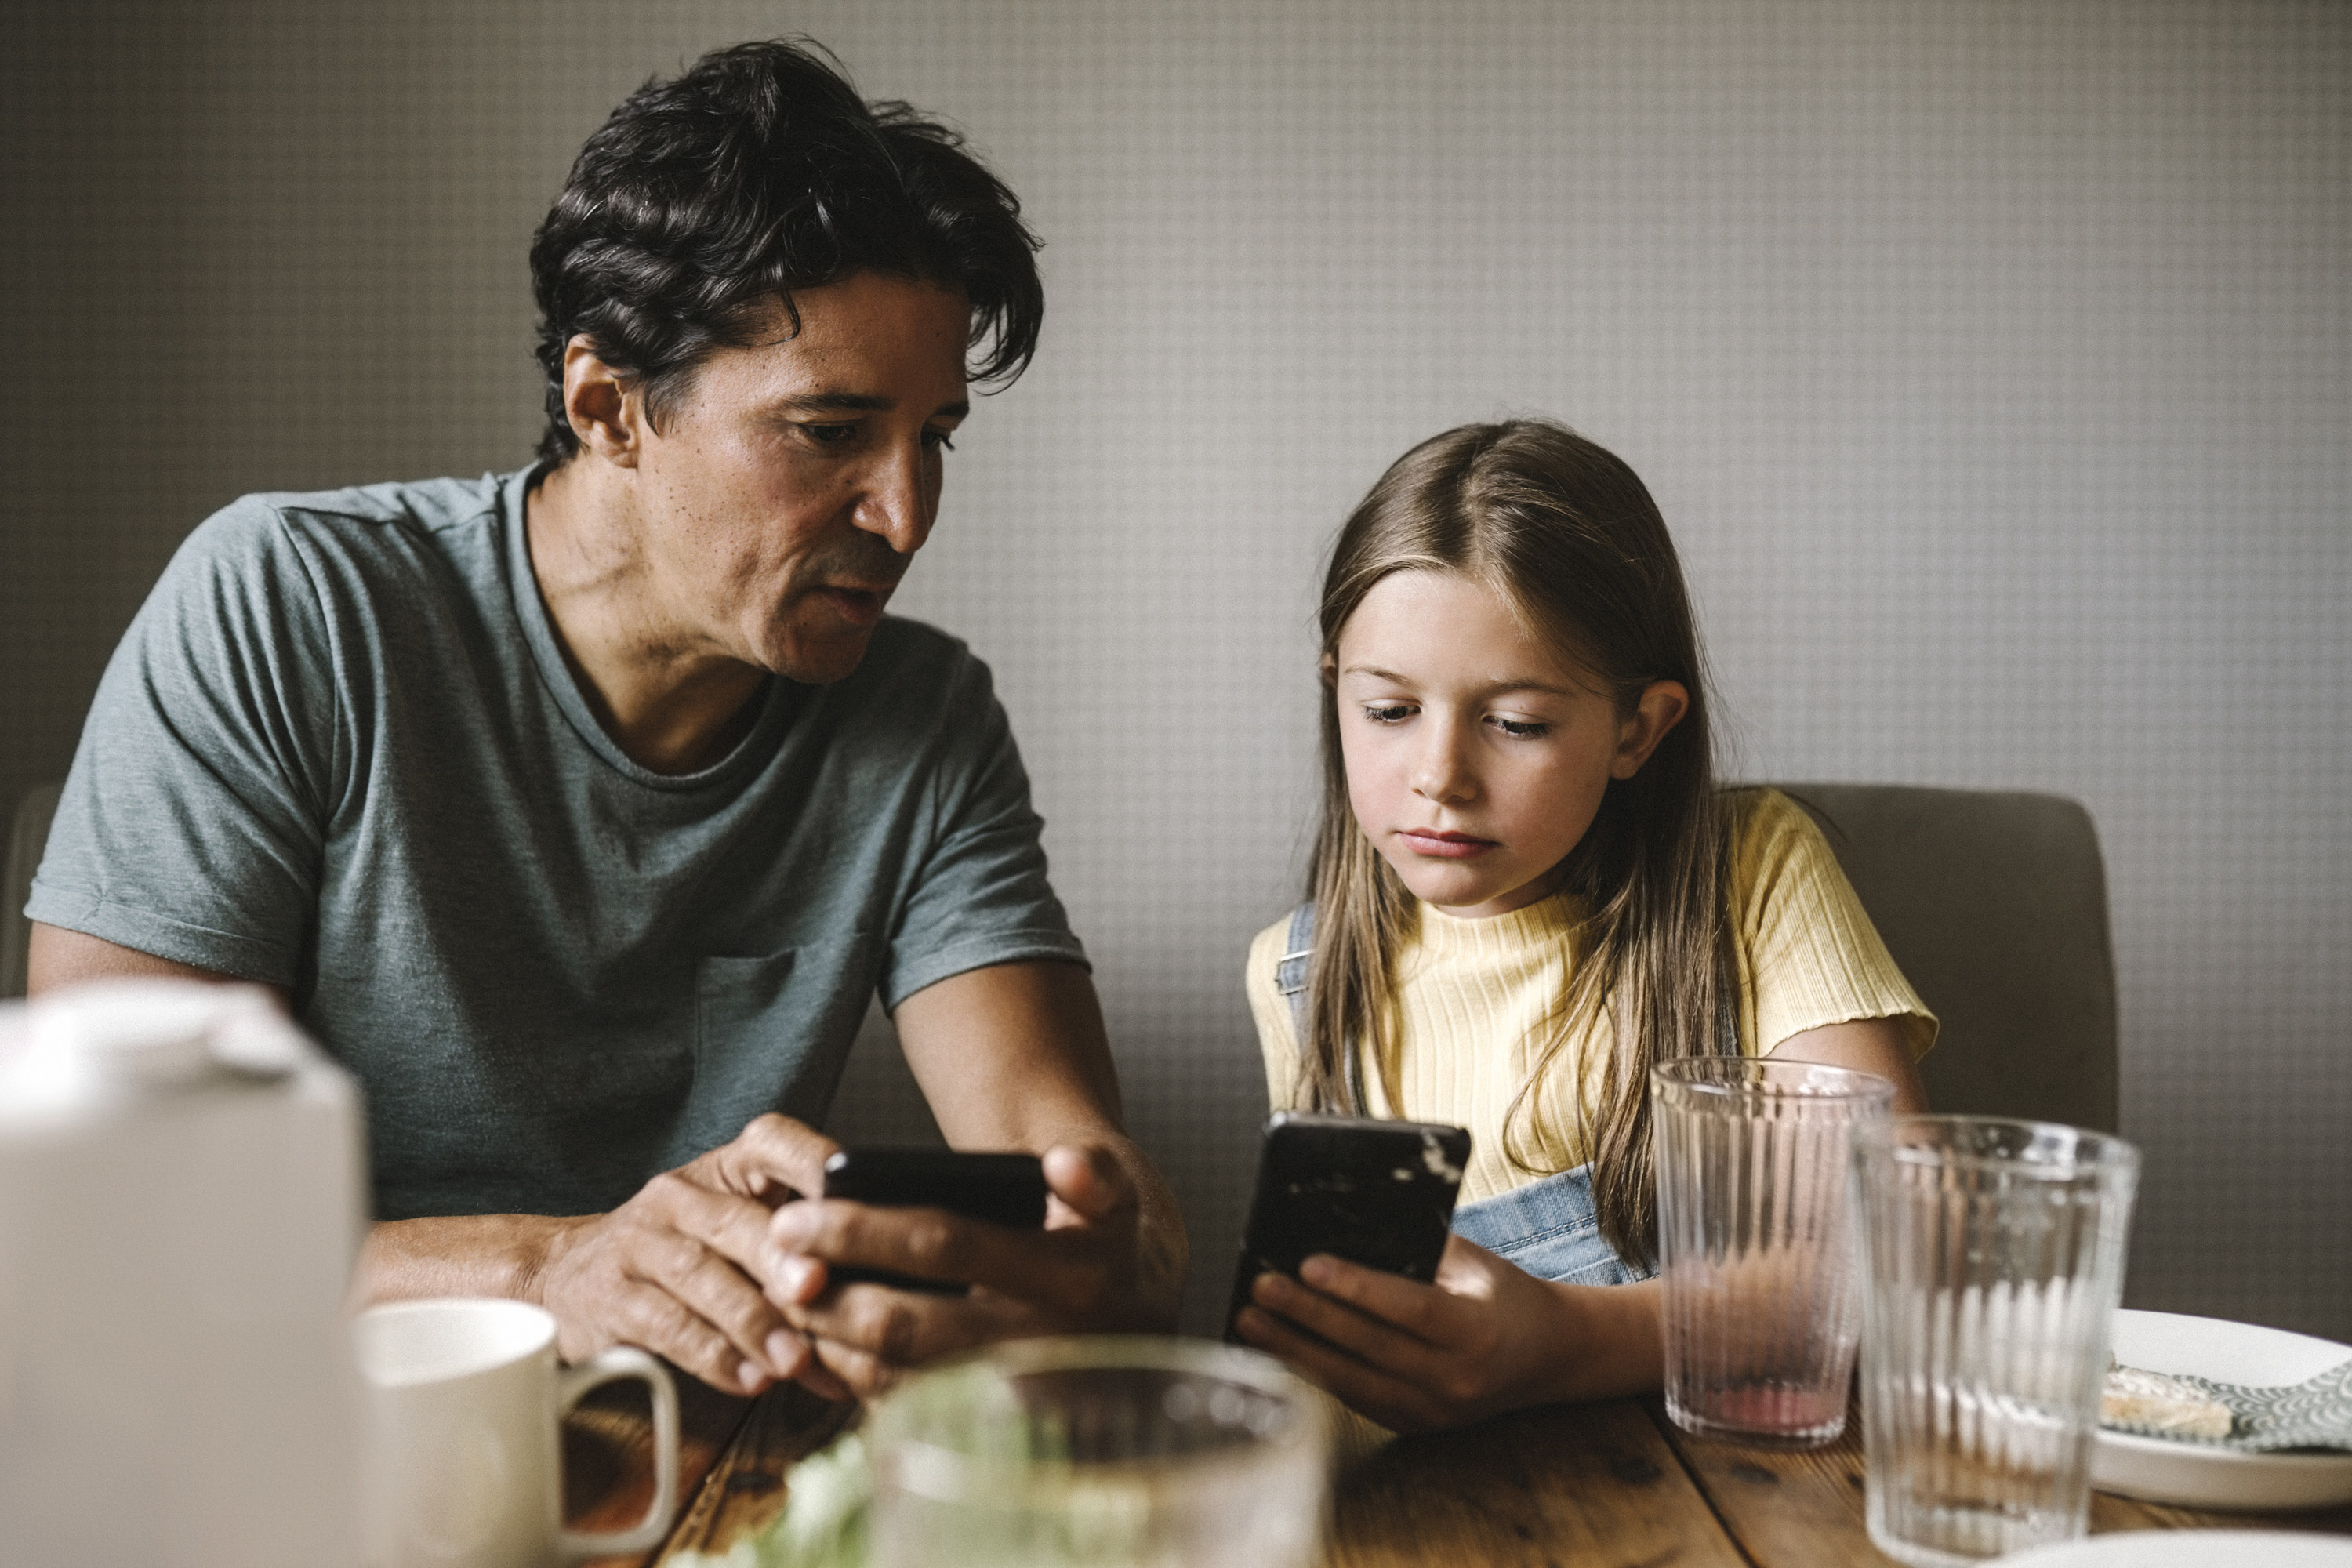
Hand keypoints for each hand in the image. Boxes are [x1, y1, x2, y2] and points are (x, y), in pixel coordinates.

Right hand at [530, 1113, 841, 1395]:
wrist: (565, 1277)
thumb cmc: (680, 1255)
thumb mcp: (733, 1228)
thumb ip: (795, 1246)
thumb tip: (882, 1287)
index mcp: (723, 1170)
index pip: (771, 1142)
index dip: (811, 1161)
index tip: (851, 1191)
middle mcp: (677, 1197)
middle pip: (735, 1221)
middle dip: (780, 1259)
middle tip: (818, 1290)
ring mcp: (638, 1244)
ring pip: (700, 1276)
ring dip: (752, 1320)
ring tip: (793, 1359)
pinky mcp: (610, 1298)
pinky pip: (666, 1326)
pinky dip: (712, 1355)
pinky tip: (747, 1378)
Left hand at [759, 1143, 1167, 1397]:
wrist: (1140, 1311)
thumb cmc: (1108, 1234)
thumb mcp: (1121, 1193)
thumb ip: (1097, 1174)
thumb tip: (1063, 1164)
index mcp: (1070, 1278)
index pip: (946, 1246)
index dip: (864, 1230)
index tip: (796, 1215)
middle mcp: (1038, 1346)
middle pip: (904, 1324)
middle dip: (828, 1293)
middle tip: (772, 1260)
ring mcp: (1008, 1393)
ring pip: (894, 1374)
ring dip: (828, 1339)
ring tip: (780, 1296)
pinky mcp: (983, 1421)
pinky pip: (901, 1404)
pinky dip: (850, 1375)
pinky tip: (816, 1338)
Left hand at [1233, 1234, 1589, 1431]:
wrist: (1546, 1356)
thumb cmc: (1501, 1294)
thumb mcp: (1472, 1261)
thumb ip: (1416, 1247)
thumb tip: (1342, 1223)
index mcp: (1476, 1330)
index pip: (1408, 1308)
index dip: (1356, 1287)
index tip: (1308, 1263)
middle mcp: (1456, 1379)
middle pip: (1369, 1346)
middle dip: (1308, 1315)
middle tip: (1261, 1286)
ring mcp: (1434, 1411)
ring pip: (1352, 1380)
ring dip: (1295, 1349)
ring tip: (1251, 1320)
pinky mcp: (1415, 1426)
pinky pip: (1354, 1397)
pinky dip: (1314, 1372)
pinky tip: (1280, 1347)